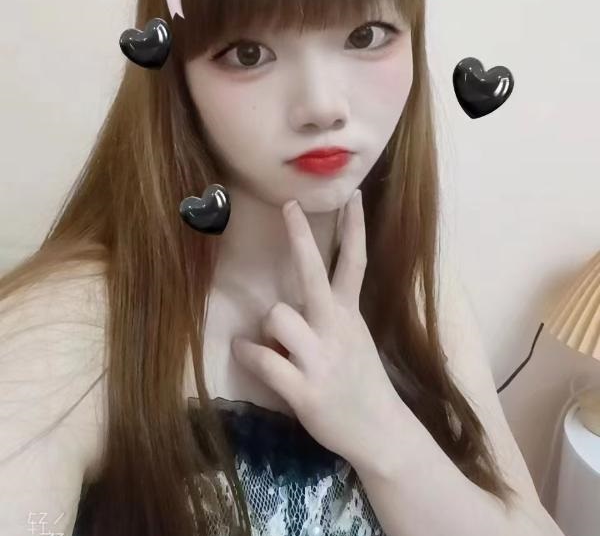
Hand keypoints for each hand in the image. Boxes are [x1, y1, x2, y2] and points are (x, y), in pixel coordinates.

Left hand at [231, 190, 400, 467]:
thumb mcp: (354, 337)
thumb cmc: (360, 379)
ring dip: (267, 327)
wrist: (381, 432)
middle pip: (315, 274)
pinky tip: (243, 350)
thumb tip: (294, 293)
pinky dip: (248, 352)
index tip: (353, 194)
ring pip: (278, 315)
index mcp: (349, 314)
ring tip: (273, 345)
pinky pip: (264, 359)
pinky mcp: (305, 390)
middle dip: (301, 238)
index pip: (355, 262)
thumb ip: (331, 312)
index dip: (354, 228)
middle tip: (288, 205)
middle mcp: (336, 328)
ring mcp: (321, 358)